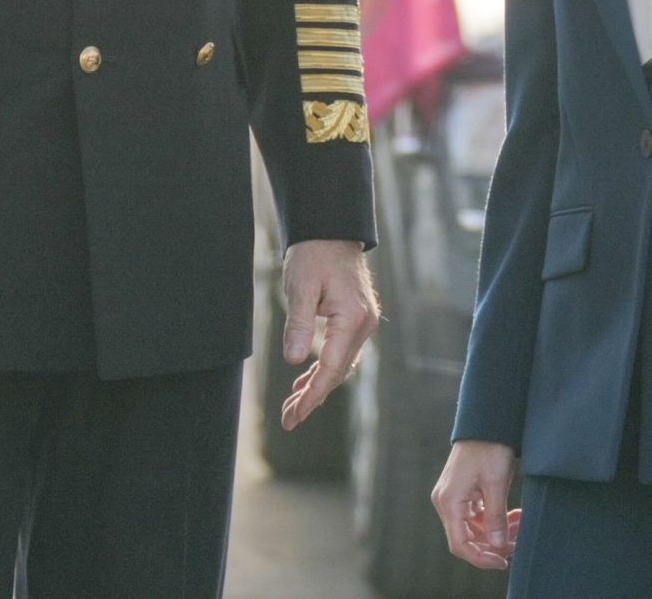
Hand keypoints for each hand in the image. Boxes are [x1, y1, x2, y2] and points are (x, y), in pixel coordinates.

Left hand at [277, 238, 376, 430]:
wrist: (331, 231)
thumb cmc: (313, 255)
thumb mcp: (300, 287)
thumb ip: (298, 325)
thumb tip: (295, 361)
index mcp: (352, 317)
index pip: (332, 367)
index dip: (312, 394)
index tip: (295, 415)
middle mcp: (364, 324)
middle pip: (338, 372)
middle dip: (312, 398)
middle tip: (288, 420)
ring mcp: (362, 323)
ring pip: (340, 365)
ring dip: (317, 387)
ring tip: (293, 408)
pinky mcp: (356, 320)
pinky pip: (341, 353)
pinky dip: (323, 370)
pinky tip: (305, 383)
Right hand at [433, 439, 518, 570]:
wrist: (486, 420)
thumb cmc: (489, 447)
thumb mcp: (496, 483)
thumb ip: (496, 518)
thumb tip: (498, 546)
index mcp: (449, 502)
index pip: (460, 544)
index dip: (481, 558)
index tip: (503, 561)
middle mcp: (446, 502)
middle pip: (467, 538)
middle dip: (494, 543)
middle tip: (518, 541)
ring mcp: (453, 497)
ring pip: (474, 527)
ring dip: (497, 531)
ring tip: (520, 524)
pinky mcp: (462, 492)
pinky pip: (476, 515)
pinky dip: (494, 518)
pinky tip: (513, 515)